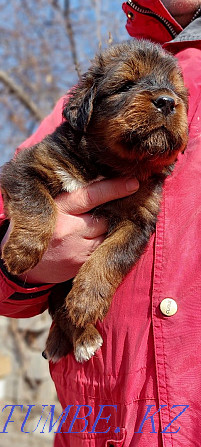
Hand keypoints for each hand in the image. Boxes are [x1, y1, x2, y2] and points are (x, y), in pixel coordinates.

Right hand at [1, 177, 138, 283]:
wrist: (26, 263)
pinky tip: (97, 240)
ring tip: (100, 226)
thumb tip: (104, 180)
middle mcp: (68, 228)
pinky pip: (101, 250)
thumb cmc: (44, 227)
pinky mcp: (79, 264)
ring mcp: (75, 248)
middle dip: (113, 213)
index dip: (113, 189)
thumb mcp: (53, 206)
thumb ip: (74, 196)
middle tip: (121, 207)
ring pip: (106, 234)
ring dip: (109, 229)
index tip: (133, 183)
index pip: (90, 196)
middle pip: (104, 217)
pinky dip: (104, 244)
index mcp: (59, 207)